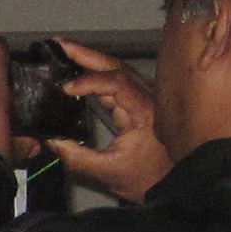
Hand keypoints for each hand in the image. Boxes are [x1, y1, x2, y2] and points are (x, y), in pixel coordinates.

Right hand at [44, 38, 169, 203]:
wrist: (179, 186)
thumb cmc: (151, 180)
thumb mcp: (108, 172)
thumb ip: (76, 157)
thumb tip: (51, 141)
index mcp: (144, 112)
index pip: (115, 82)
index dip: (88, 82)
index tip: (66, 88)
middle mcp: (148, 100)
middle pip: (116, 66)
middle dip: (86, 54)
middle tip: (60, 45)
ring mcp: (146, 100)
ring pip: (118, 70)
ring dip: (92, 60)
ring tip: (66, 52)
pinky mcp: (142, 105)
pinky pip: (120, 81)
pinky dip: (99, 73)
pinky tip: (83, 71)